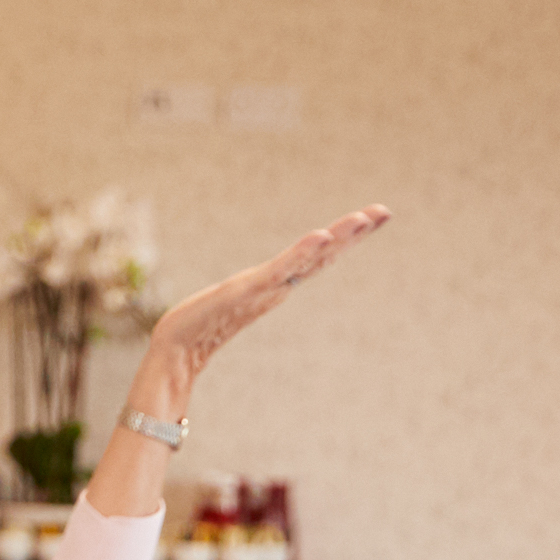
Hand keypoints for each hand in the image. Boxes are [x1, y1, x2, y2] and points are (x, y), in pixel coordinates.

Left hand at [120, 205, 388, 417]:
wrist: (175, 347)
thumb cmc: (200, 327)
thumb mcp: (233, 300)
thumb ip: (252, 292)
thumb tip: (263, 291)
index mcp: (277, 284)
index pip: (318, 256)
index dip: (346, 238)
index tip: (376, 216)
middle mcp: (276, 286)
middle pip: (323, 255)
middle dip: (353, 234)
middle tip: (384, 212)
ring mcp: (264, 289)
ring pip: (308, 260)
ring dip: (337, 239)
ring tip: (362, 218)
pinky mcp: (246, 293)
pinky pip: (279, 270)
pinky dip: (301, 254)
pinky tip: (321, 237)